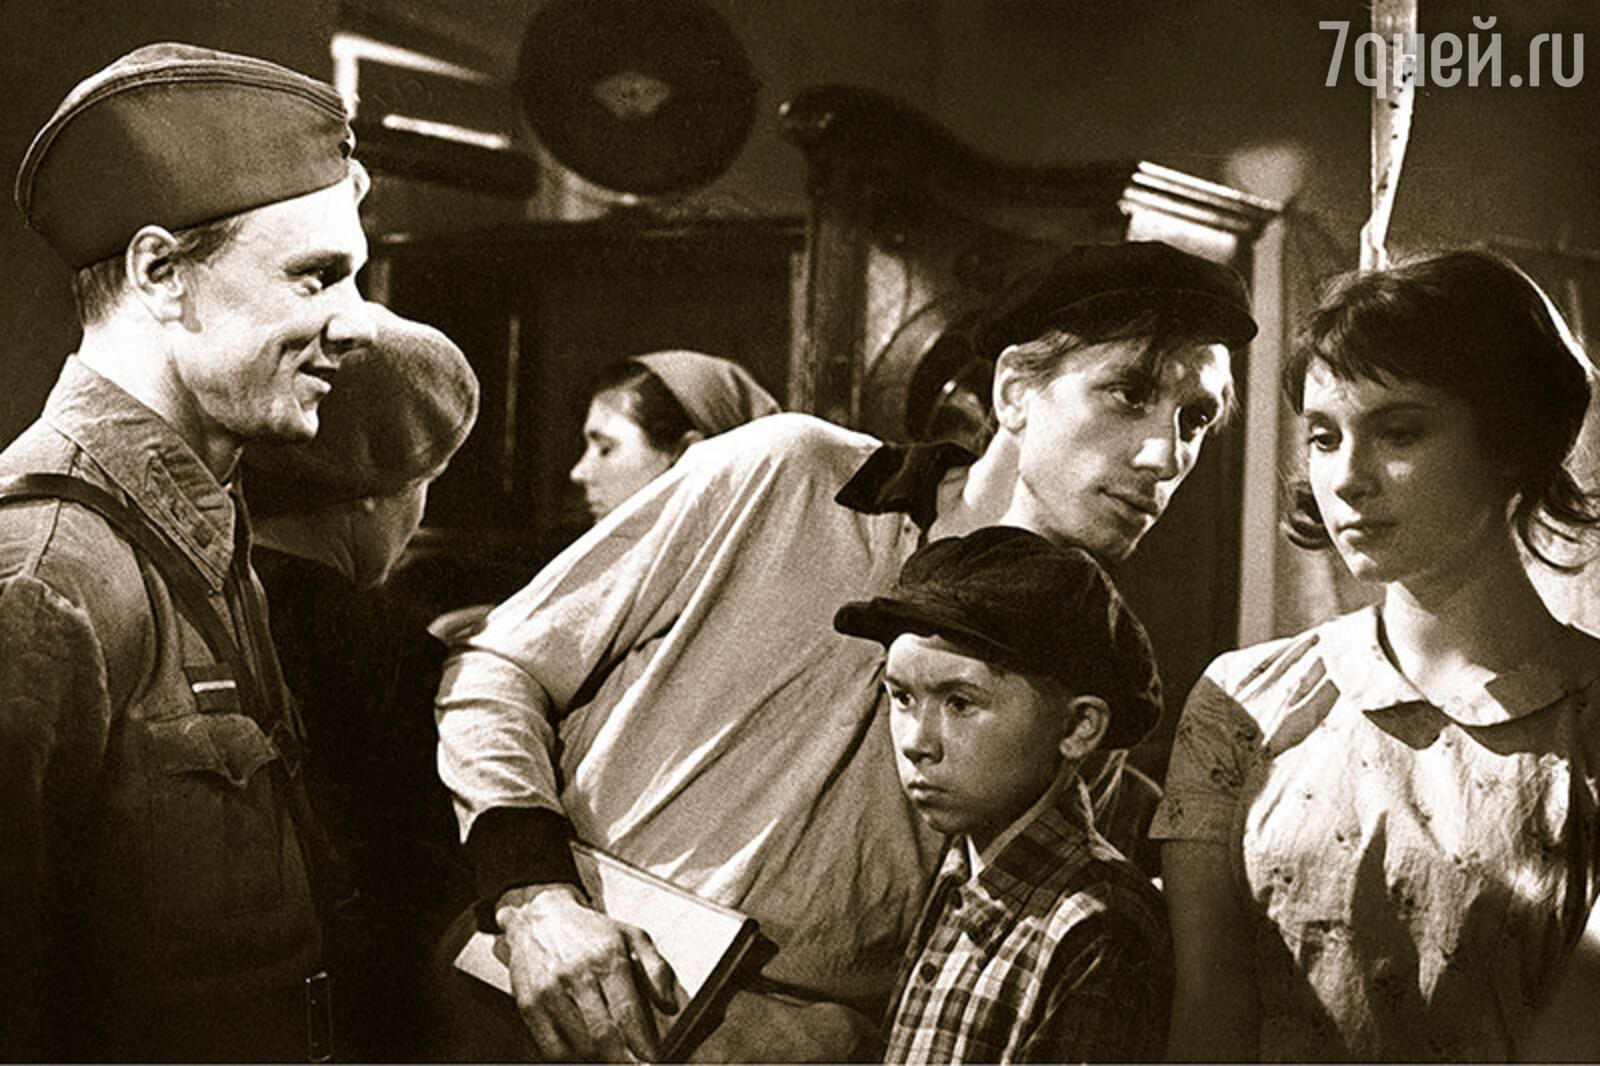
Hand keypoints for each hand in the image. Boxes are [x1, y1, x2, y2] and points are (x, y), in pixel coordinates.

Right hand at [494, 883, 679, 1060]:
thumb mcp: (632, 937)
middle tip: (634, 1063)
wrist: (540, 918)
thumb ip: (658, 970)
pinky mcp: (529, 1005)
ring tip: (610, 1052)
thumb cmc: (591, 932)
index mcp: (607, 958)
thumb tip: (670, 1006)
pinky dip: (571, 1055)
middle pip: (603, 1036)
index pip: (627, 1013)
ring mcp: (549, 991)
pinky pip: (552, 1048)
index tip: (653, 1059)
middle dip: (623, 1059)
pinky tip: (583, 1048)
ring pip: (579, 1046)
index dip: (642, 1045)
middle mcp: (577, 975)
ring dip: (599, 1057)